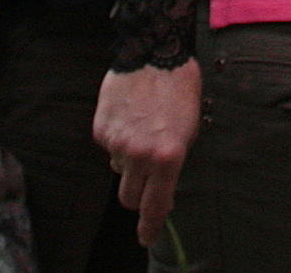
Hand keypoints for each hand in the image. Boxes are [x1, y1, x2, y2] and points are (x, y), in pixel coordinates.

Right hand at [97, 62, 203, 247]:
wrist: (154, 52)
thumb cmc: (179, 90)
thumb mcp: (189, 129)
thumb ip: (172, 164)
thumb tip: (162, 193)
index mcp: (168, 156)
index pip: (155, 205)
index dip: (150, 226)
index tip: (147, 238)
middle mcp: (141, 153)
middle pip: (130, 197)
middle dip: (138, 194)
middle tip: (147, 178)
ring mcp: (118, 142)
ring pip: (119, 170)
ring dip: (129, 161)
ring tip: (142, 130)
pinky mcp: (101, 129)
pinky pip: (109, 148)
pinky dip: (118, 140)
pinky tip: (130, 118)